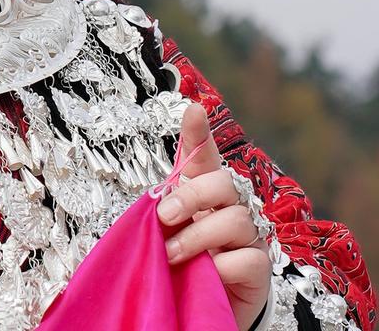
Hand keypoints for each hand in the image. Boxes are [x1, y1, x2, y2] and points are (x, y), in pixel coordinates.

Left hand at [157, 104, 272, 330]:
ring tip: (171, 254)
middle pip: (225, 183)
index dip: (199, 132)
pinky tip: (207, 274)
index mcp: (203, 192)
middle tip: (164, 216)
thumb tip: (156, 201)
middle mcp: (232, 207)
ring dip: (198, 237)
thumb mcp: (166, 233)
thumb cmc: (182, 260)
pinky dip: (221, 266)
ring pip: (236, 220)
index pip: (204, 155)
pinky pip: (247, 259)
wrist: (198, 306)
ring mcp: (250, 237)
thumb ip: (164, 212)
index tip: (193, 110)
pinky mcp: (260, 269)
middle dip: (192, 196)